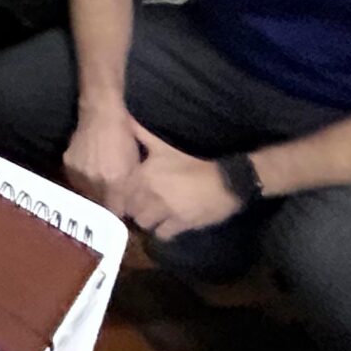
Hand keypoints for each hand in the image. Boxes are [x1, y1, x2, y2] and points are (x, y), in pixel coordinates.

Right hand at [63, 105, 143, 212]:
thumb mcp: (135, 165)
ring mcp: (79, 172)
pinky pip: (74, 180)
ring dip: (91, 193)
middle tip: (109, 199)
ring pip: (85, 193)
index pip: (115, 211)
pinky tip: (88, 174)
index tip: (121, 211)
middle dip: (104, 204)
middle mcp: (95, 180)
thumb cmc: (124, 139)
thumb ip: (130, 189)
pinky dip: (81, 180)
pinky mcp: (67, 163)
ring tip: (98, 186)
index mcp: (115, 181)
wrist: (102, 115)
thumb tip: (126, 208)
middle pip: (98, 204)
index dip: (118, 212)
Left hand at [119, 120, 242, 239]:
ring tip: (152, 214)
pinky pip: (164, 234)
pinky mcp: (183, 224)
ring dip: (147, 220)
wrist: (228, 178)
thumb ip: (142, 132)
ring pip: (146, 223)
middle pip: (132, 210)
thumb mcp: (165, 143)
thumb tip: (125, 116)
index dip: (122, 193)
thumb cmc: (195, 158)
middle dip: (134, 207)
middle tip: (139, 203)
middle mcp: (151, 195)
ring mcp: (167, 212)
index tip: (126, 192)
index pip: (122, 192)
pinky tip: (167, 223)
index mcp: (144, 175)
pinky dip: (162, 230)